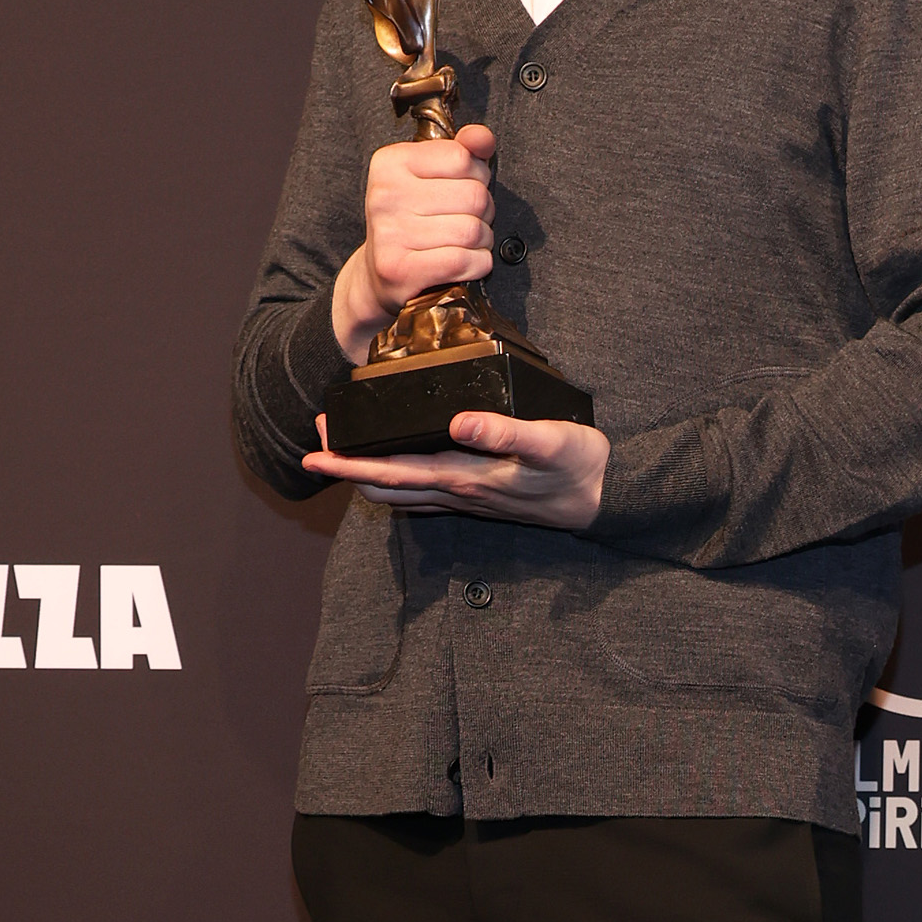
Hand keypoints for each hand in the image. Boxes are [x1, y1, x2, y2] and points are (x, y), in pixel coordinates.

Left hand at [303, 409, 609, 530]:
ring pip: (401, 494)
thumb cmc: (580, 466)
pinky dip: (396, 482)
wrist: (605, 500)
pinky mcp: (478, 497)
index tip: (316, 451)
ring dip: (366, 477)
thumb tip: (460, 422)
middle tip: (316, 443)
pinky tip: (391, 465)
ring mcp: (466, 499)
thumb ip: (506, 432)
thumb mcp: (550, 442)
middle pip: (385, 488)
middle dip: (346, 469)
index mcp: (465, 476)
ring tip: (342, 453)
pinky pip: (422, 496)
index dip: (350, 464)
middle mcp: (458, 492)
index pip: (393, 472)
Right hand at [332, 123, 496, 360]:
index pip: (462, 158)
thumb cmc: (412, 220)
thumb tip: (483, 138)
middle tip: (466, 220)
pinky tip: (464, 263)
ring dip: (482, 241)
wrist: (378, 274)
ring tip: (465, 243)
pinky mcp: (399, 270)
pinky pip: (465, 262)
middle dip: (484, 212)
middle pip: (474, 195)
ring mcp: (390, 234)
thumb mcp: (431, 176)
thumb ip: (463, 151)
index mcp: (390, 162)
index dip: (476, 176)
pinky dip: (477, 265)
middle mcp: (385, 195)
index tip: (461, 189)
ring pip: (474, 231)